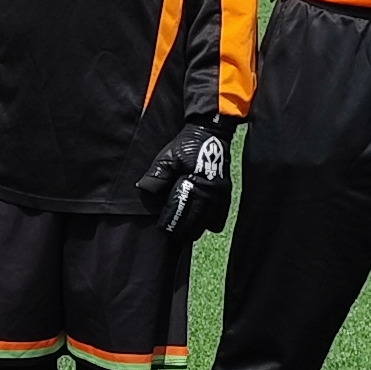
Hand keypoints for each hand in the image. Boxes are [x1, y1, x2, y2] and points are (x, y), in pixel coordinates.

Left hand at [138, 120, 233, 237]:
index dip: (171, 219)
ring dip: (197, 228)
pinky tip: (205, 227)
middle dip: (184, 229)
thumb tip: (144, 190)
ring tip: (187, 235)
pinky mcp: (226, 190)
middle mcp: (208, 188)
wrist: (210, 132)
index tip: (162, 229)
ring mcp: (219, 191)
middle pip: (195, 216)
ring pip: (209, 218)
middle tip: (173, 237)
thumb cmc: (186, 144)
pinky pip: (222, 212)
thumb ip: (157, 174)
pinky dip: (214, 222)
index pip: (179, 206)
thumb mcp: (167, 156)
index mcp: (191, 179)